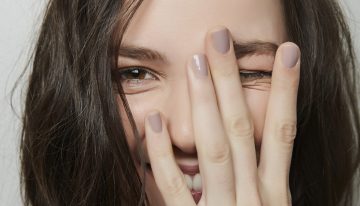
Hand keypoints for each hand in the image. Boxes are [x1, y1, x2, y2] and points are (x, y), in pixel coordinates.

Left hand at [145, 26, 299, 205]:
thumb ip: (261, 179)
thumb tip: (256, 141)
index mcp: (273, 193)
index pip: (283, 132)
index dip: (287, 89)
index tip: (287, 51)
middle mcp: (251, 198)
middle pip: (242, 129)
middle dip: (231, 81)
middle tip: (220, 38)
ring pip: (214, 150)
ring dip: (204, 102)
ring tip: (197, 62)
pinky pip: (173, 185)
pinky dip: (162, 152)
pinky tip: (155, 120)